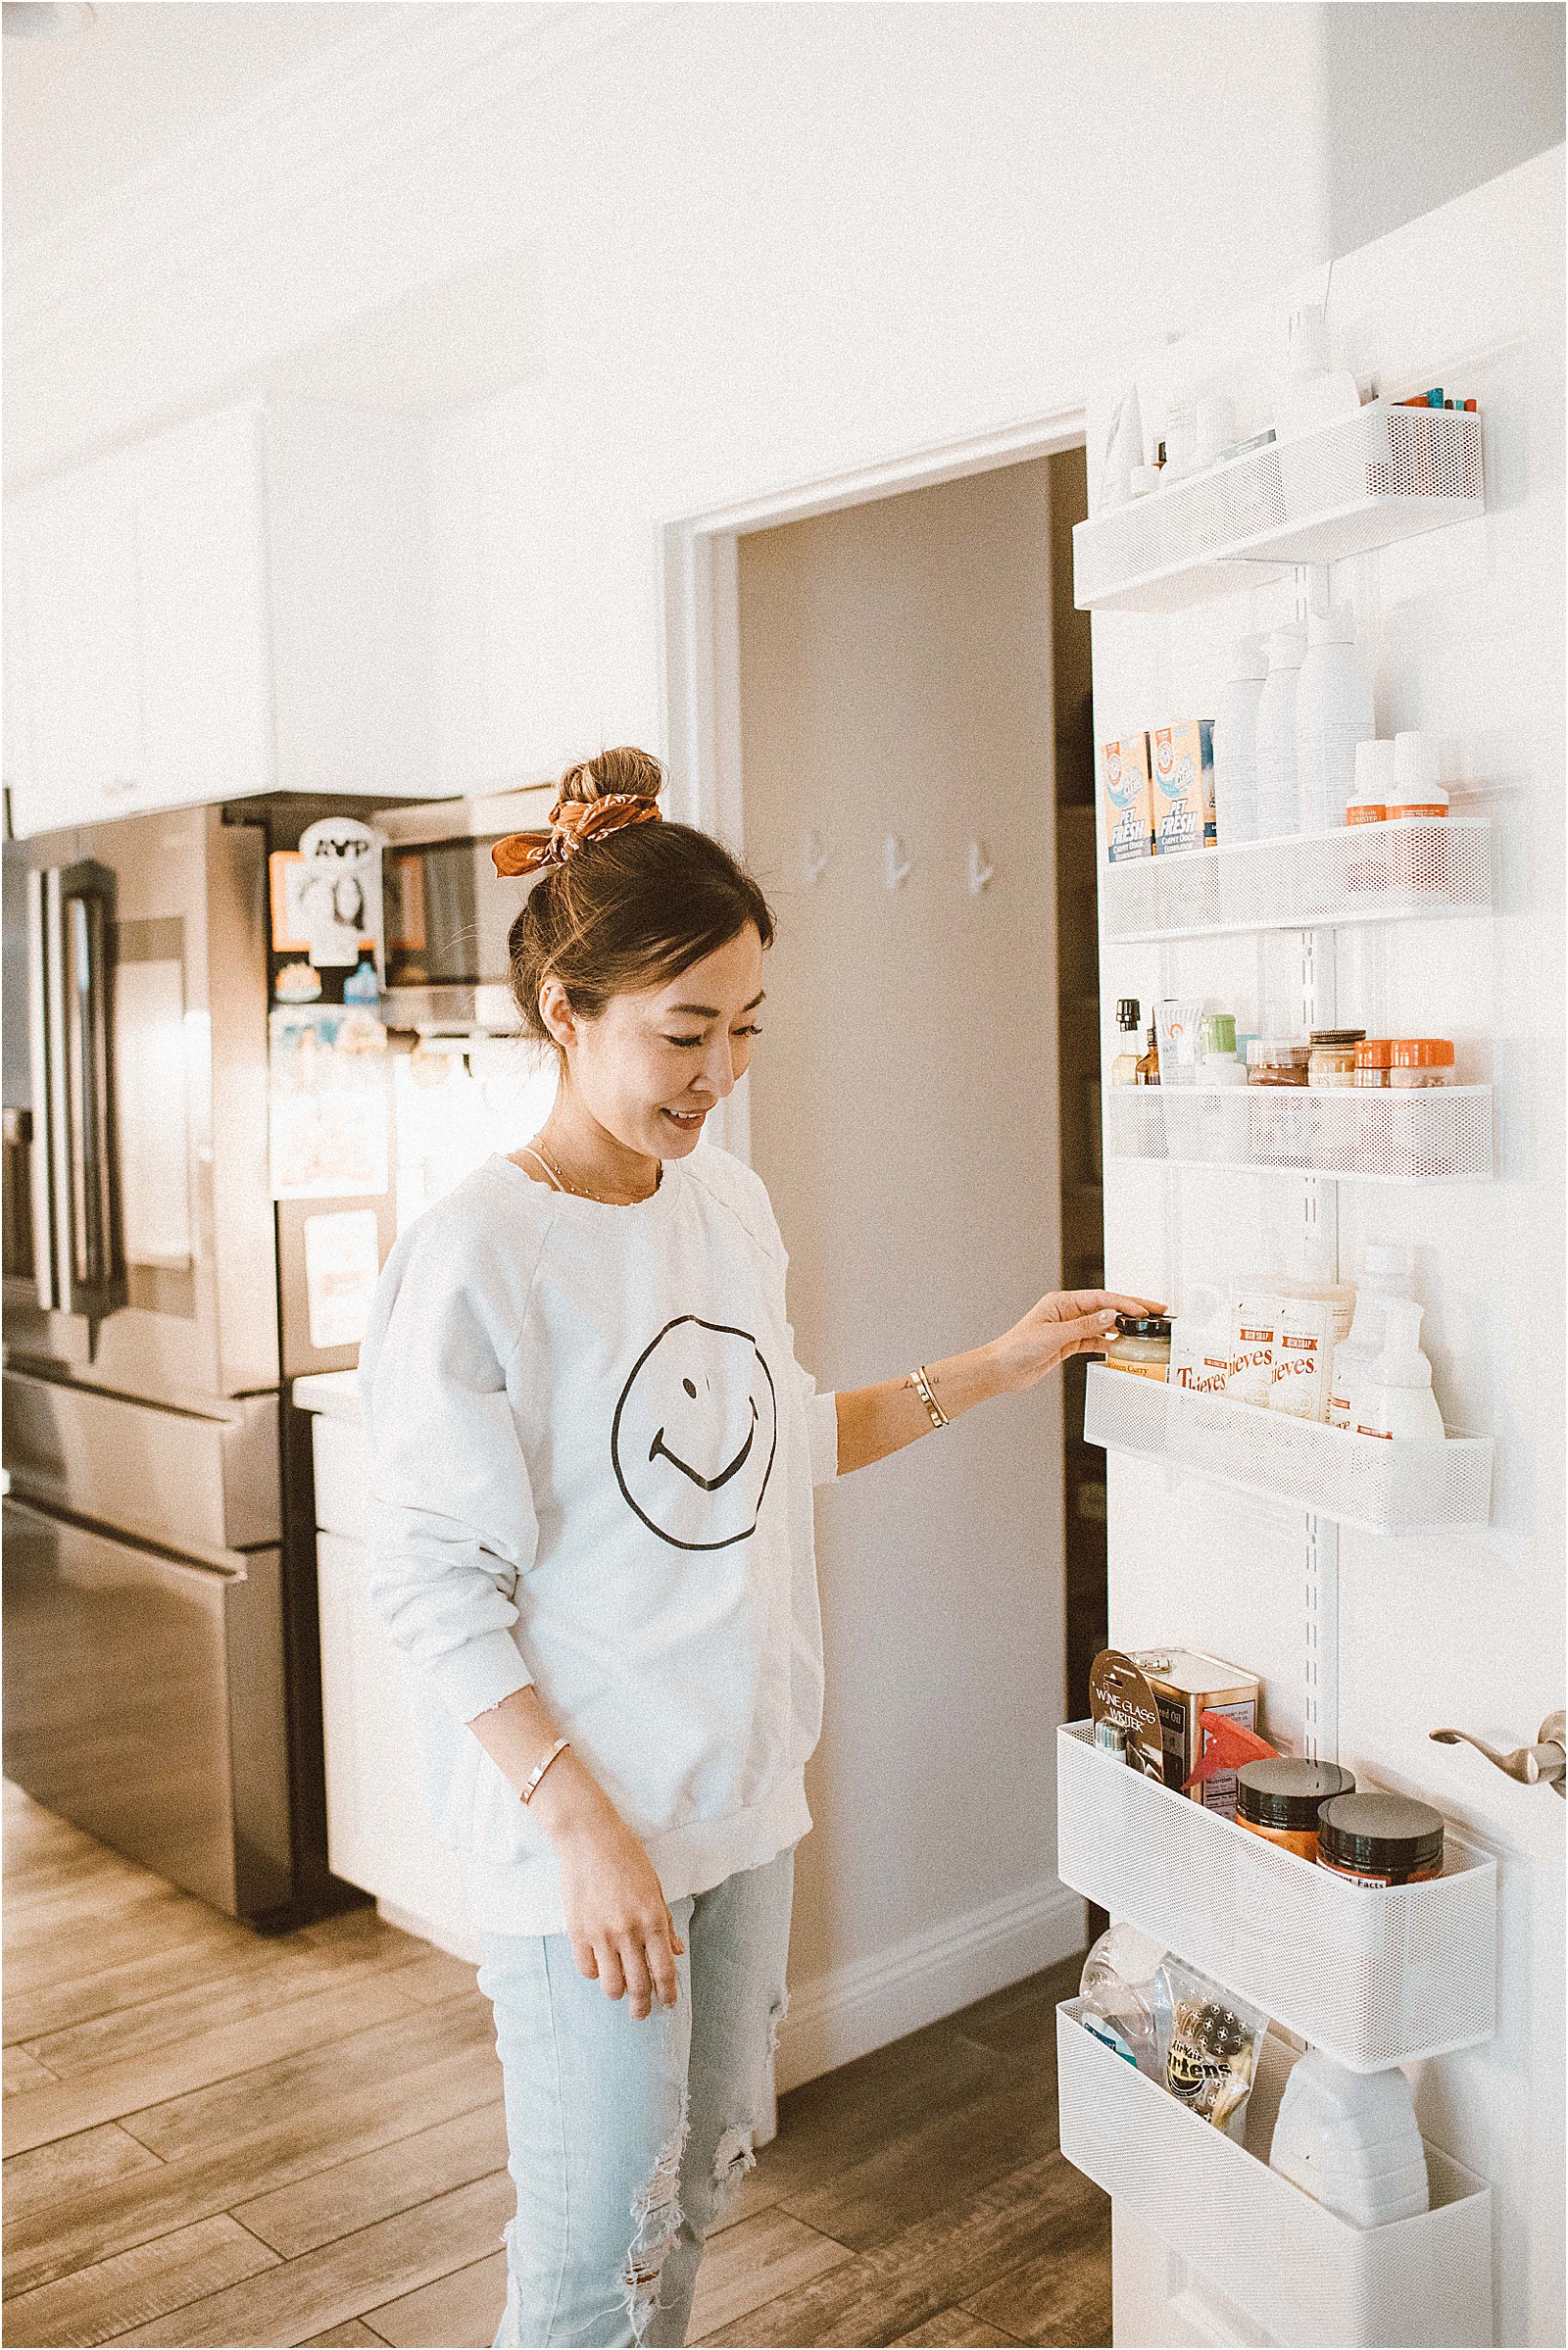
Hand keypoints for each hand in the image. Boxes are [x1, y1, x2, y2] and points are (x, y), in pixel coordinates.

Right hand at [550, 1796, 685, 2018]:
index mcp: (652, 1918)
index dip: (668, 1994)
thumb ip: (665, 1922)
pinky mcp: (577, 1932)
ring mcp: (601, 1934)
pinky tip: (599, 1965)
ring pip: (611, 1986)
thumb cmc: (625, 1855)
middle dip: (642, 2006)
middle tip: (642, 2012)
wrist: (587, 1836)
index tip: (668, 2005)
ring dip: (618, 1994)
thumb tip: (677, 1952)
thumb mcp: (654, 1886)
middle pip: (639, 1985)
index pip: (664, 1971)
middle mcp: (628, 1932)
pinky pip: (587, 1970)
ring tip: (621, 1991)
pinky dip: (595, 1973)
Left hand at [996, 1288, 1165, 1391]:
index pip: (1100, 1298)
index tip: (1142, 1310)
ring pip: (1102, 1324)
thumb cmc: (1017, 1347)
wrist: (1002, 1369)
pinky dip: (1108, 1343)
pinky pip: (1094, 1340)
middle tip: (1155, 1310)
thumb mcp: (1054, 1335)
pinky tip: (1121, 1347)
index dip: (1124, 1303)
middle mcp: (1066, 1312)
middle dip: (1131, 1309)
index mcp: (1061, 1302)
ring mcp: (1068, 1328)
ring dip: (1122, 1327)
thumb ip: (1084, 1326)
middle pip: (1105, 1307)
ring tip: (1143, 1331)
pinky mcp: (1067, 1344)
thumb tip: (1110, 1315)